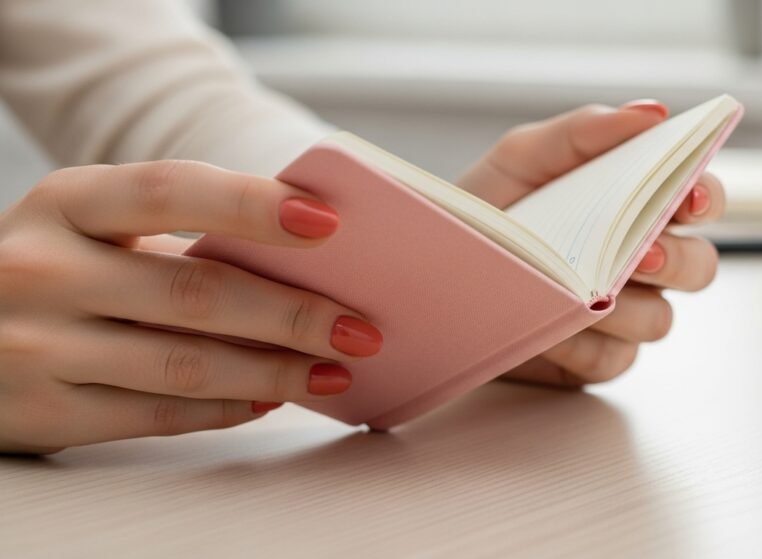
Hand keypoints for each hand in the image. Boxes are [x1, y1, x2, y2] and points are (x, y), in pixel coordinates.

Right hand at [0, 161, 382, 453]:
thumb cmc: (47, 269)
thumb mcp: (83, 228)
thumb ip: (170, 236)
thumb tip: (298, 266)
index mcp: (65, 202)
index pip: (170, 191)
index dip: (252, 206)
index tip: (327, 221)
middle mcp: (44, 269)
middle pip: (195, 292)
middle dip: (292, 315)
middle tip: (359, 328)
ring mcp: (36, 346)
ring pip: (185, 365)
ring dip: (274, 372)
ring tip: (333, 370)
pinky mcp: (42, 412)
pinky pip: (157, 414)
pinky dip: (226, 408)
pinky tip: (271, 399)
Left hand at [459, 99, 724, 385]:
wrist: (432, 273)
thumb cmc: (485, 209)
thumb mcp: (521, 158)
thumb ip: (583, 132)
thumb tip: (650, 112)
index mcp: (634, 206)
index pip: (698, 199)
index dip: (706, 197)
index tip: (692, 197)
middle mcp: (640, 261)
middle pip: (699, 265)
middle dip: (678, 260)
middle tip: (642, 253)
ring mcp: (622, 314)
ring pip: (661, 319)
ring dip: (629, 308)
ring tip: (587, 293)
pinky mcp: (595, 358)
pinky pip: (614, 359)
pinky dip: (585, 345)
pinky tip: (555, 329)